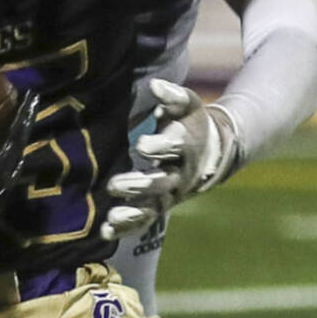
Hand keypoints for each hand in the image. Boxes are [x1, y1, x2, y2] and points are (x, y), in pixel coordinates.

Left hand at [102, 80, 237, 238]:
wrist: (211, 152)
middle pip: (160, 183)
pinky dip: (126, 228)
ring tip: (111, 218)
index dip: (160, 146)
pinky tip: (106, 232)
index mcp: (185, 145)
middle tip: (115, 185)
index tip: (142, 144)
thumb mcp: (187, 105)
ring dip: (131, 214)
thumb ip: (173, 96)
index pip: (174, 147)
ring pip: (152, 208)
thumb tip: (155, 85)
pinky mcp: (159, 206)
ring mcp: (169, 194)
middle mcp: (179, 174)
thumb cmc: (190, 123)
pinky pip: (144, 221)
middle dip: (138, 185)